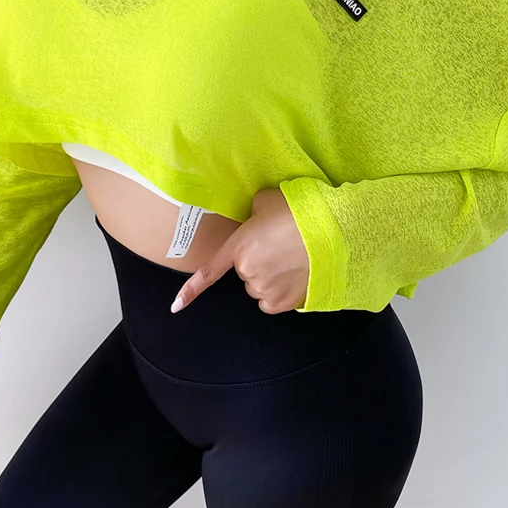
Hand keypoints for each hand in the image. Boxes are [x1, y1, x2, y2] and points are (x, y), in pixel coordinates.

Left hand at [171, 189, 308, 315]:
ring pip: (260, 287)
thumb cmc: (300, 213)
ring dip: (270, 276)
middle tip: (278, 244)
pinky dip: (281, 291)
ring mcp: (265, 290)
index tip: (175, 307)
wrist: (331, 233)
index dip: (191, 290)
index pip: (209, 272)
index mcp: (239, 246)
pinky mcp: (283, 303)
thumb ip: (253, 212)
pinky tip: (295, 273)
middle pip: (245, 272)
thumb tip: (255, 218)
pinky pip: (273, 300)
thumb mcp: (267, 200)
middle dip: (257, 261)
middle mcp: (248, 271)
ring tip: (291, 257)